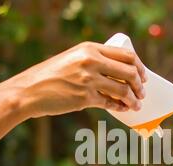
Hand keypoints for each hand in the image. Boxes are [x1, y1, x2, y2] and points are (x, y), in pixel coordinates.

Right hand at [7, 41, 146, 117]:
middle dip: (140, 85)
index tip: (143, 76)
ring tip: (136, 105)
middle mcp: (91, 62)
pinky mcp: (84, 98)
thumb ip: (92, 62)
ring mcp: (88, 80)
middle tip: (142, 93)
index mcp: (90, 48)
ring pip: (123, 90)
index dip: (140, 67)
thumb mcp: (72, 59)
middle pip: (129, 72)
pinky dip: (120, 107)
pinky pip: (110, 104)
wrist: (29, 91)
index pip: (126, 55)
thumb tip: (116, 73)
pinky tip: (122, 109)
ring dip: (134, 100)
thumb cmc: (50, 76)